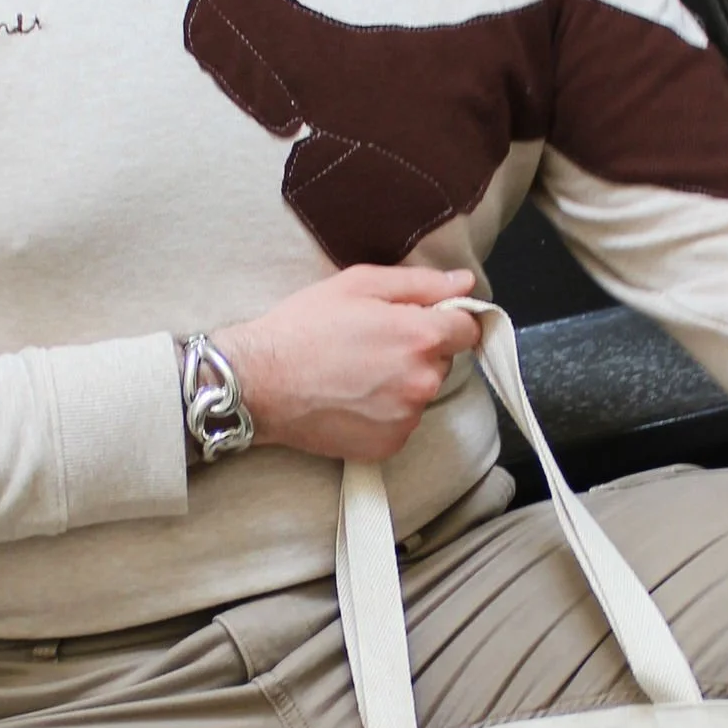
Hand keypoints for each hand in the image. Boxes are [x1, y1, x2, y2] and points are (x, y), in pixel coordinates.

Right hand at [217, 266, 485, 460]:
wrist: (258, 382)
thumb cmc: (302, 327)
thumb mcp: (359, 284)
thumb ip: (421, 283)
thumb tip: (464, 282)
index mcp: (421, 337)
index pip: (468, 329)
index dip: (445, 321)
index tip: (417, 320)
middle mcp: (422, 382)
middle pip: (442, 362)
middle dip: (418, 351)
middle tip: (372, 344)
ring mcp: (406, 418)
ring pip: (420, 393)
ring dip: (400, 383)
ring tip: (355, 374)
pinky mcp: (388, 445)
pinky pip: (401, 423)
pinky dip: (384, 413)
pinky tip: (351, 399)